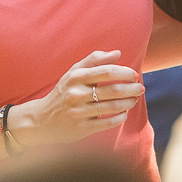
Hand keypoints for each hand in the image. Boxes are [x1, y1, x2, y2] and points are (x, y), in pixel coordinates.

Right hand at [13, 51, 143, 146]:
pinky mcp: (81, 128)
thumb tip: (117, 53)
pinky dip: (119, 118)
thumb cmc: (63, 92)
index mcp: (76, 77)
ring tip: (134, 100)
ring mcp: (78, 112)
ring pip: (111, 107)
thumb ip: (94, 60)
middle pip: (111, 90)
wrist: (41, 119)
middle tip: (140, 88)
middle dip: (131, 89)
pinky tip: (124, 114)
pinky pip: (106, 122)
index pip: (106, 72)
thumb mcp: (73, 73)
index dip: (124, 73)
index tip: (134, 75)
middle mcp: (76, 94)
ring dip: (128, 103)